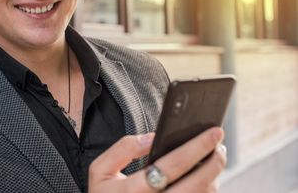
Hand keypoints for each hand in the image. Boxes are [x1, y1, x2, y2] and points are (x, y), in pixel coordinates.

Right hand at [88, 127, 226, 191]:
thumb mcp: (100, 171)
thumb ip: (122, 149)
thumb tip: (152, 138)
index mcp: (134, 191)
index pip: (174, 165)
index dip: (197, 146)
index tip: (213, 133)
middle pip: (198, 184)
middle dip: (215, 162)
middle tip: (220, 145)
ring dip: (213, 177)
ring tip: (212, 159)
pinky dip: (206, 190)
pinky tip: (202, 179)